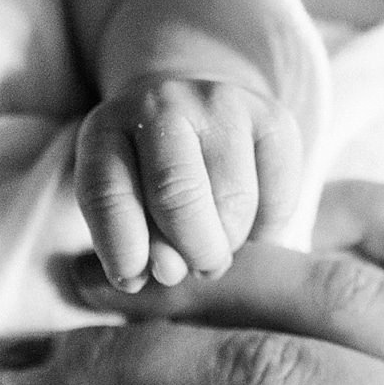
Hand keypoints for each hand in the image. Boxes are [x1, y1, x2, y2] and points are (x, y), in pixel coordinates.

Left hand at [75, 75, 301, 292]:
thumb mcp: (121, 205)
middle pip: (176, 195)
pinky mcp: (274, 117)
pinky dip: (266, 231)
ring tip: (216, 242)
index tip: (134, 279)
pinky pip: (278, 198)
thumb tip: (171, 270)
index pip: (107, 194)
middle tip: (195, 269)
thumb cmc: (145, 179)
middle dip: (187, 250)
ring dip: (226, 242)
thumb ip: (132, 243)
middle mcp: (161, 105)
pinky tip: (248, 226)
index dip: (121, 247)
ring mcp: (222, 104)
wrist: (194, 116)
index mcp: (105, 128)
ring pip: (232, 201)